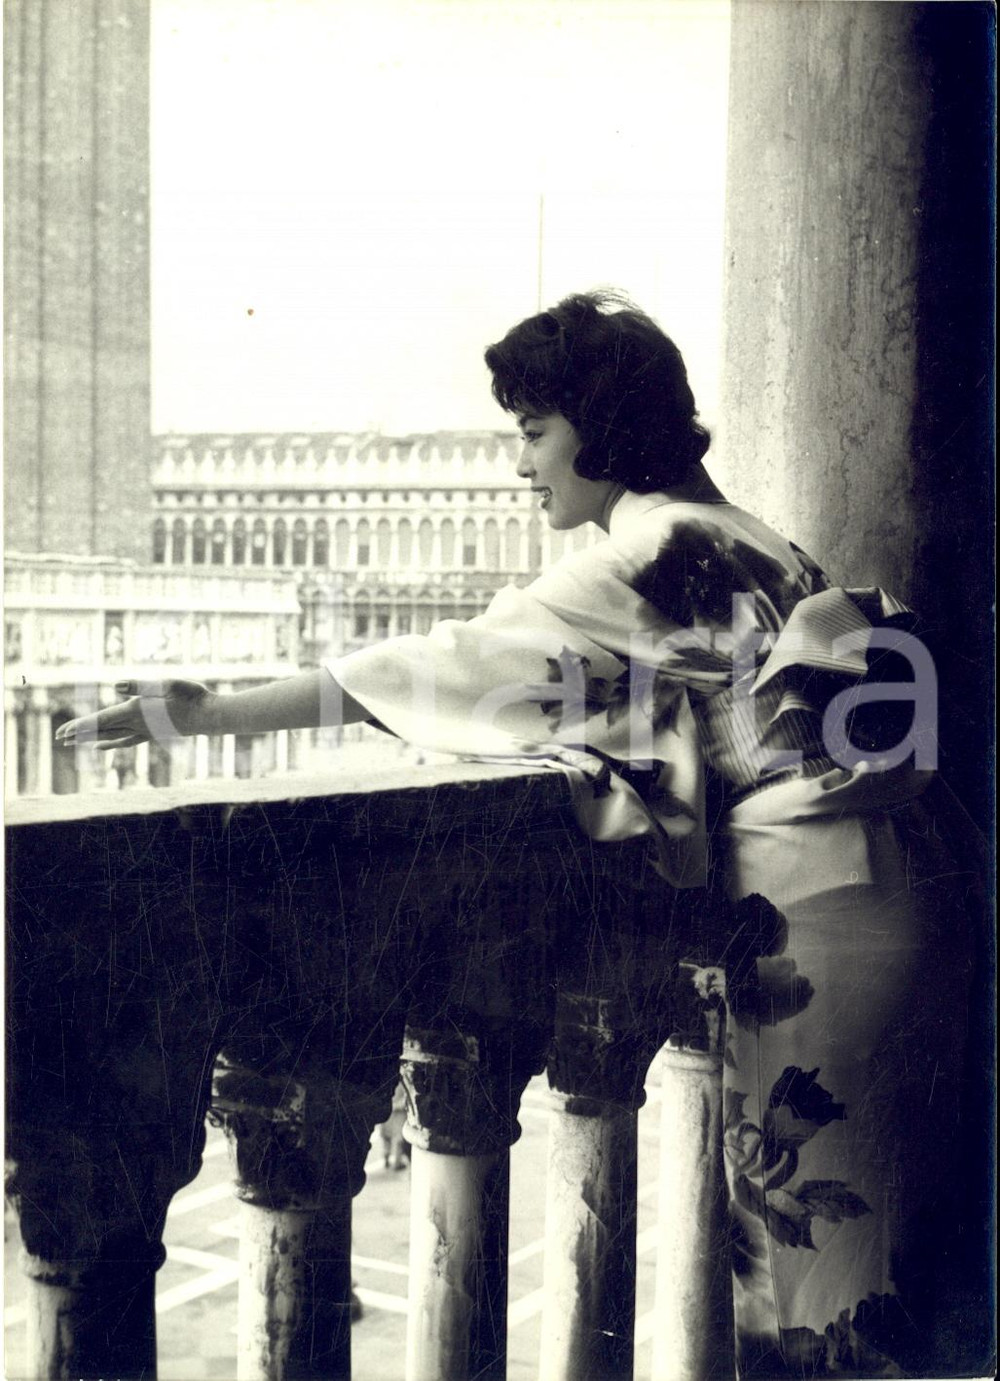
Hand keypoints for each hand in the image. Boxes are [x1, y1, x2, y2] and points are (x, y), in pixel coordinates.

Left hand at [55, 679, 216, 750]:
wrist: (211, 716)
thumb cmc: (192, 697)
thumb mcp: (168, 684)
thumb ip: (140, 685)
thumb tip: (115, 686)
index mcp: (136, 710)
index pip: (102, 719)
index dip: (81, 725)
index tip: (63, 732)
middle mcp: (137, 724)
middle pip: (102, 730)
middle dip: (79, 734)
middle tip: (59, 738)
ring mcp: (144, 731)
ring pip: (110, 737)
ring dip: (90, 739)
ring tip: (73, 744)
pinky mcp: (152, 733)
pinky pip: (124, 740)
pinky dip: (110, 743)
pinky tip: (101, 745)